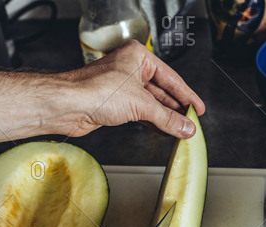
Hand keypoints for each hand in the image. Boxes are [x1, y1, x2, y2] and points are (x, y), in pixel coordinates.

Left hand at [52, 39, 205, 138]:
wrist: (68, 105)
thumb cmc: (95, 91)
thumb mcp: (141, 104)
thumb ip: (167, 118)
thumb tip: (186, 127)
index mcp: (138, 58)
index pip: (171, 78)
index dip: (187, 95)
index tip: (198, 109)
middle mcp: (130, 69)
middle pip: (162, 91)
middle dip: (176, 109)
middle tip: (190, 123)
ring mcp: (122, 87)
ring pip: (151, 104)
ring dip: (165, 118)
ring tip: (180, 129)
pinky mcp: (115, 104)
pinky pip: (140, 113)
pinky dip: (152, 122)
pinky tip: (163, 130)